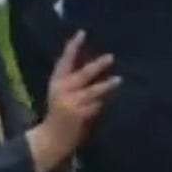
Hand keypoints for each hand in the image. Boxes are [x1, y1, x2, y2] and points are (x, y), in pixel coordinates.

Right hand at [35, 32, 119, 162]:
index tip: (82, 33)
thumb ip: (73, 79)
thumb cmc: (59, 112)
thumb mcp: (60, 91)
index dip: (73, 46)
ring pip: (93, 91)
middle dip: (97, 66)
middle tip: (110, 57)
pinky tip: (114, 99)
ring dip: (106, 85)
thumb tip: (94, 64)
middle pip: (82, 74)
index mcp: (56, 81)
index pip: (64, 60)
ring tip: (119, 80)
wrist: (52, 138)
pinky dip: (104, 102)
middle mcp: (62, 90)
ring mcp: (72, 103)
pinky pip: (96, 106)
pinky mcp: (80, 116)